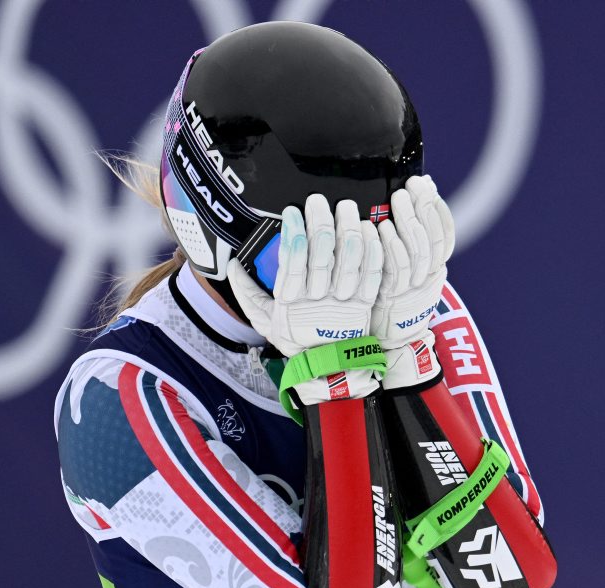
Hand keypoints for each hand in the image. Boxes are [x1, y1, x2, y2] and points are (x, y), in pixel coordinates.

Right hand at [228, 193, 382, 402]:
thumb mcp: (265, 321)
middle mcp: (318, 301)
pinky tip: (369, 229)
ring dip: (348, 231)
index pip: (292, 263)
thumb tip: (232, 266)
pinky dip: (373, 251)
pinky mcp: (365, 303)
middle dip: (321, 224)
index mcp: (291, 303)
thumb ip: (247, 293)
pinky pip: (372, 274)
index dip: (293, 235)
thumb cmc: (295, 339)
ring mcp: (344, 302)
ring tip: (346, 208)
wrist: (328, 369)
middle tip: (319, 201)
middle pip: (322, 256)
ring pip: (350, 261)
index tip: (292, 210)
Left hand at [371, 175, 454, 387]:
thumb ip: (404, 251)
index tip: (427, 184)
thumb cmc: (387, 307)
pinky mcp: (393, 300)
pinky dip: (392, 245)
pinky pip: (396, 269)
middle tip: (413, 184)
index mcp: (434, 272)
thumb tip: (399, 213)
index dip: (437, 209)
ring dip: (409, 220)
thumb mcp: (403, 278)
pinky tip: (381, 226)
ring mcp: (413, 291)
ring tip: (398, 198)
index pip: (445, 235)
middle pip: (434, 238)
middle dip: (424, 207)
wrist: (383, 349)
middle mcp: (429, 280)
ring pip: (418, 250)